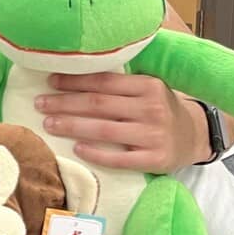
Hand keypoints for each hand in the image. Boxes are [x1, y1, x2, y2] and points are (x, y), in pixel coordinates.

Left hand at [36, 73, 209, 173]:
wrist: (194, 137)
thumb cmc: (160, 109)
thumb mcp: (148, 89)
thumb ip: (120, 84)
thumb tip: (73, 75)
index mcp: (148, 86)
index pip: (104, 81)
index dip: (75, 81)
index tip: (50, 81)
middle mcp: (152, 108)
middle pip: (98, 105)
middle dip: (64, 103)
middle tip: (39, 103)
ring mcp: (154, 135)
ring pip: (104, 130)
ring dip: (72, 126)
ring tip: (49, 123)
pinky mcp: (155, 159)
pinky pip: (119, 159)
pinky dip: (96, 153)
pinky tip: (76, 149)